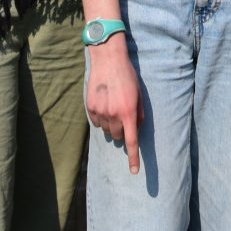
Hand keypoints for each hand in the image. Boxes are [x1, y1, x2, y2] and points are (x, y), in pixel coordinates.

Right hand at [85, 38, 142, 173]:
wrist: (108, 59)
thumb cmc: (127, 76)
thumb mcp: (139, 94)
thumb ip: (140, 113)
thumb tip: (136, 128)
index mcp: (129, 112)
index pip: (132, 141)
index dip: (133, 158)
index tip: (134, 171)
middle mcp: (114, 114)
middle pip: (118, 136)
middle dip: (122, 130)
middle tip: (123, 116)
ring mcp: (100, 112)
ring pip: (107, 130)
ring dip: (111, 124)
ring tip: (113, 106)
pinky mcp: (90, 107)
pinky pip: (97, 122)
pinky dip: (101, 118)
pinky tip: (103, 104)